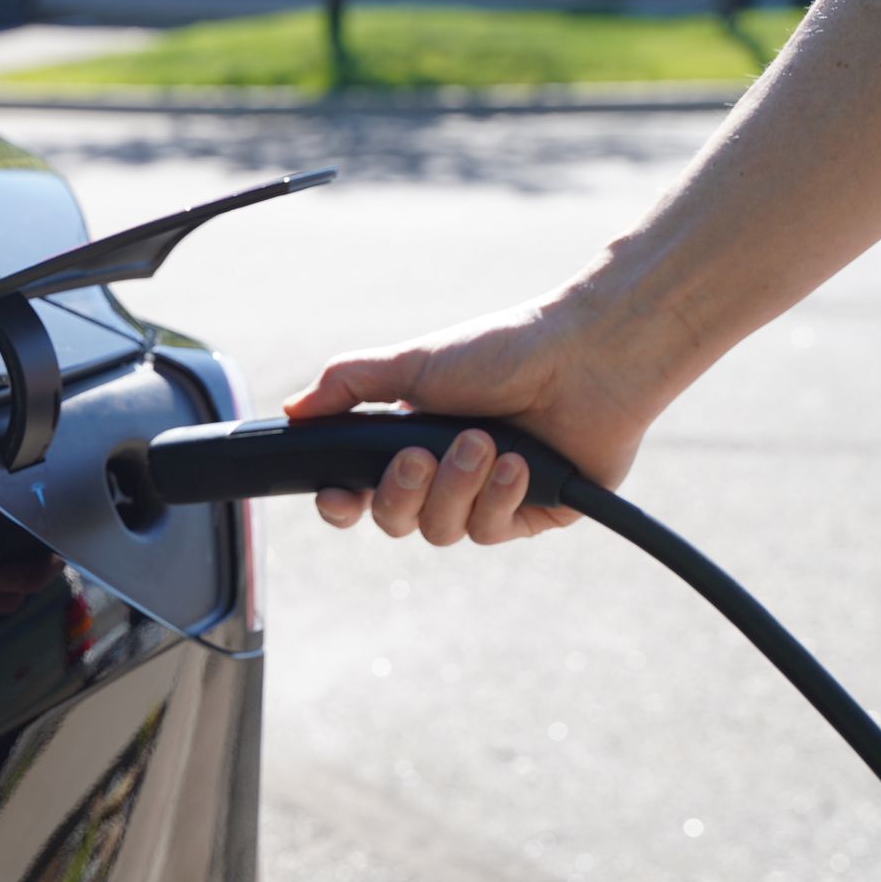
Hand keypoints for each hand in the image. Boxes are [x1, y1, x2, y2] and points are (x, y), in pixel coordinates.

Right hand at [283, 285, 677, 544]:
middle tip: (421, 454)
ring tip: (486, 443)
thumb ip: (348, 384)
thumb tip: (292, 409)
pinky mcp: (530, 515)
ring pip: (441, 531)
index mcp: (409, 443)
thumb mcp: (414, 363)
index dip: (342, 505)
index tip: (341, 495)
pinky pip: (492, 531)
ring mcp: (486, 500)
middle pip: (394, 521)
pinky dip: (500, 497)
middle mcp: (444, 477)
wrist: (588, 356)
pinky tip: (519, 463)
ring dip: (458, 486)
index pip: (360, 494)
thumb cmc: (505, 350)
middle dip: (404, 491)